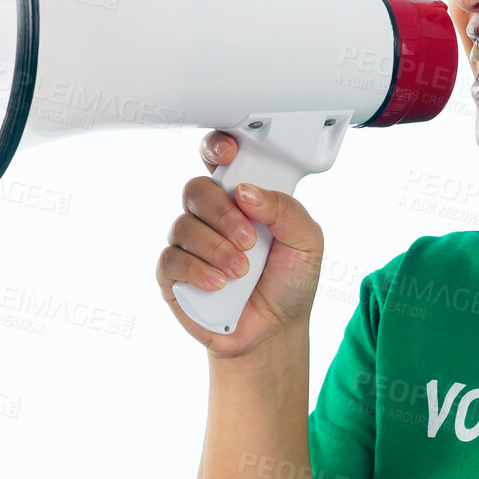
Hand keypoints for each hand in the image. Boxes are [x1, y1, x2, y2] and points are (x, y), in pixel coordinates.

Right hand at [156, 130, 324, 356]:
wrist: (274, 331)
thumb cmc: (289, 283)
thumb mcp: (307, 242)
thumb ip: (286, 210)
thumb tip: (247, 191)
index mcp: (243, 199)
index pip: (219, 160)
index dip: (216, 148)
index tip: (228, 154)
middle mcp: (212, 216)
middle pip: (197, 189)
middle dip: (223, 214)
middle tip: (249, 240)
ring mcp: (189, 244)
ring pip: (183, 225)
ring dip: (216, 248)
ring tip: (241, 271)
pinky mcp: (173, 274)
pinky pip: (171, 259)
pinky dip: (198, 270)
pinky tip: (220, 284)